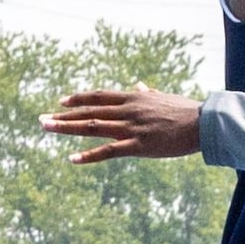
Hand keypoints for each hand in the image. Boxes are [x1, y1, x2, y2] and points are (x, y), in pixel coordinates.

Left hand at [45, 88, 202, 162]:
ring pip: (92, 126)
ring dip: (66, 128)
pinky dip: (89, 155)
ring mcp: (131, 128)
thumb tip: (140, 84)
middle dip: (63, 115)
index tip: (61, 101)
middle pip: (89, 110)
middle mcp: (128, 110)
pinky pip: (108, 151)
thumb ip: (148, 92)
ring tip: (46, 128)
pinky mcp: (138, 146)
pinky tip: (72, 159)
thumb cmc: (186, 111)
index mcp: (134, 97)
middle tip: (42, 119)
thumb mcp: (163, 97)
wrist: (203, 123)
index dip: (78, 98)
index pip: (99, 96)